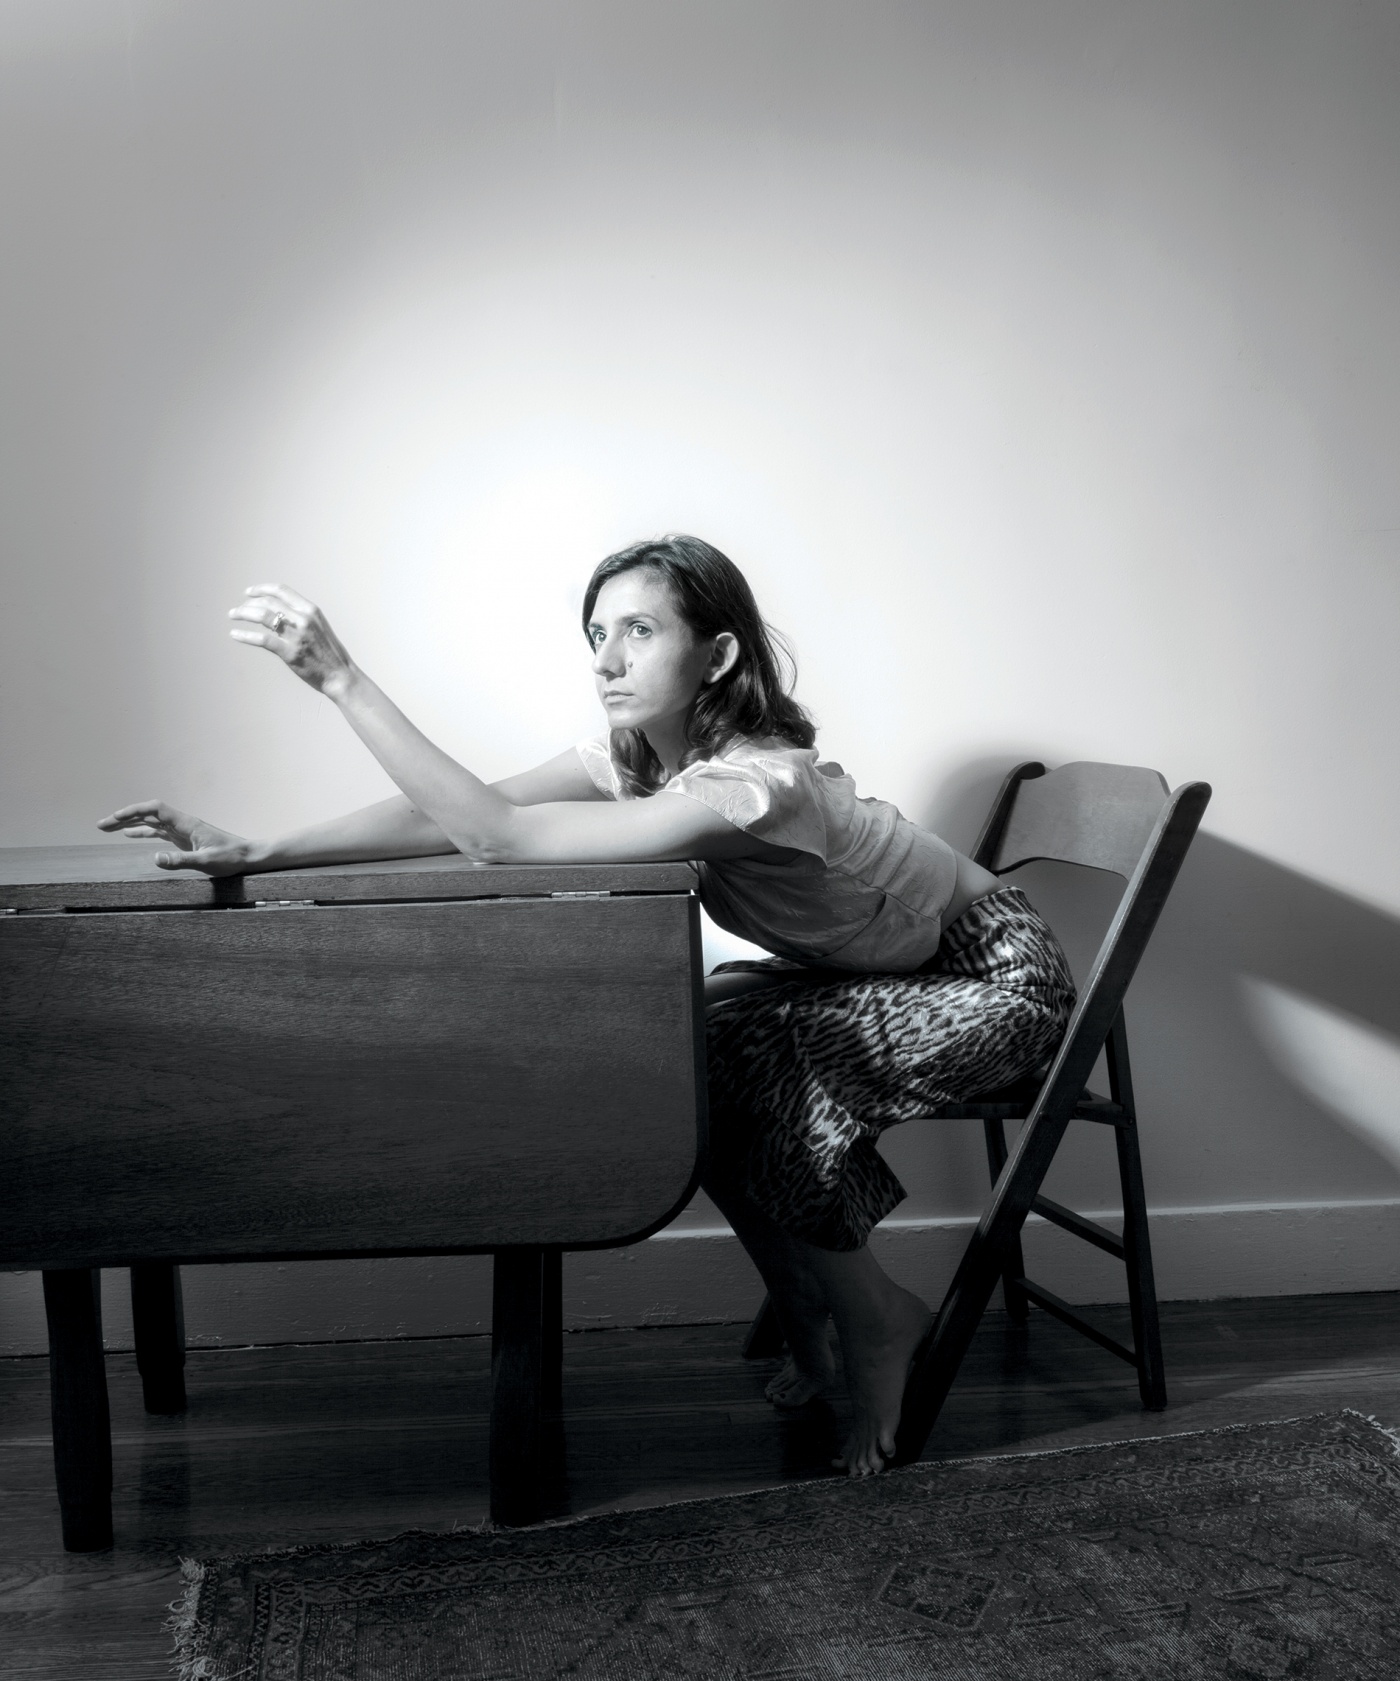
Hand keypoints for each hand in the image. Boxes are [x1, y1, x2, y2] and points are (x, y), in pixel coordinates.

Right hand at [96, 801, 251, 875]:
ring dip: (130, 823)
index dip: (132, 811)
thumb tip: (155, 858)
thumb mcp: (205, 862)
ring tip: (107, 828)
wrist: (248, 856)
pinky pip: (158, 832)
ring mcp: (182, 830)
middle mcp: (182, 823)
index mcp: (186, 823)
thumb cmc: (231, 858)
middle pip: (148, 813)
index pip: (154, 810)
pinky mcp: (184, 839)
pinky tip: (130, 836)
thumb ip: (181, 860)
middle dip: (124, 817)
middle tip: (100, 825)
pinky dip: (142, 832)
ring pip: (151, 822)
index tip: (114, 819)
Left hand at [228, 584, 355, 695]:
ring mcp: (296, 636)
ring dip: (243, 613)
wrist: (340, 675)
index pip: (281, 591)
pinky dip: (245, 636)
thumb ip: (301, 617)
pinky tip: (235, 634)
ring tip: (232, 615)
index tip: (248, 592)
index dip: (262, 589)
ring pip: (262, 616)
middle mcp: (303, 619)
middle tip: (237, 610)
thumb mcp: (319, 627)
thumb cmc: (329, 653)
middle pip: (268, 602)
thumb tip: (278, 612)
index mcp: (311, 610)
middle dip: (248, 604)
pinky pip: (262, 640)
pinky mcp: (289, 652)